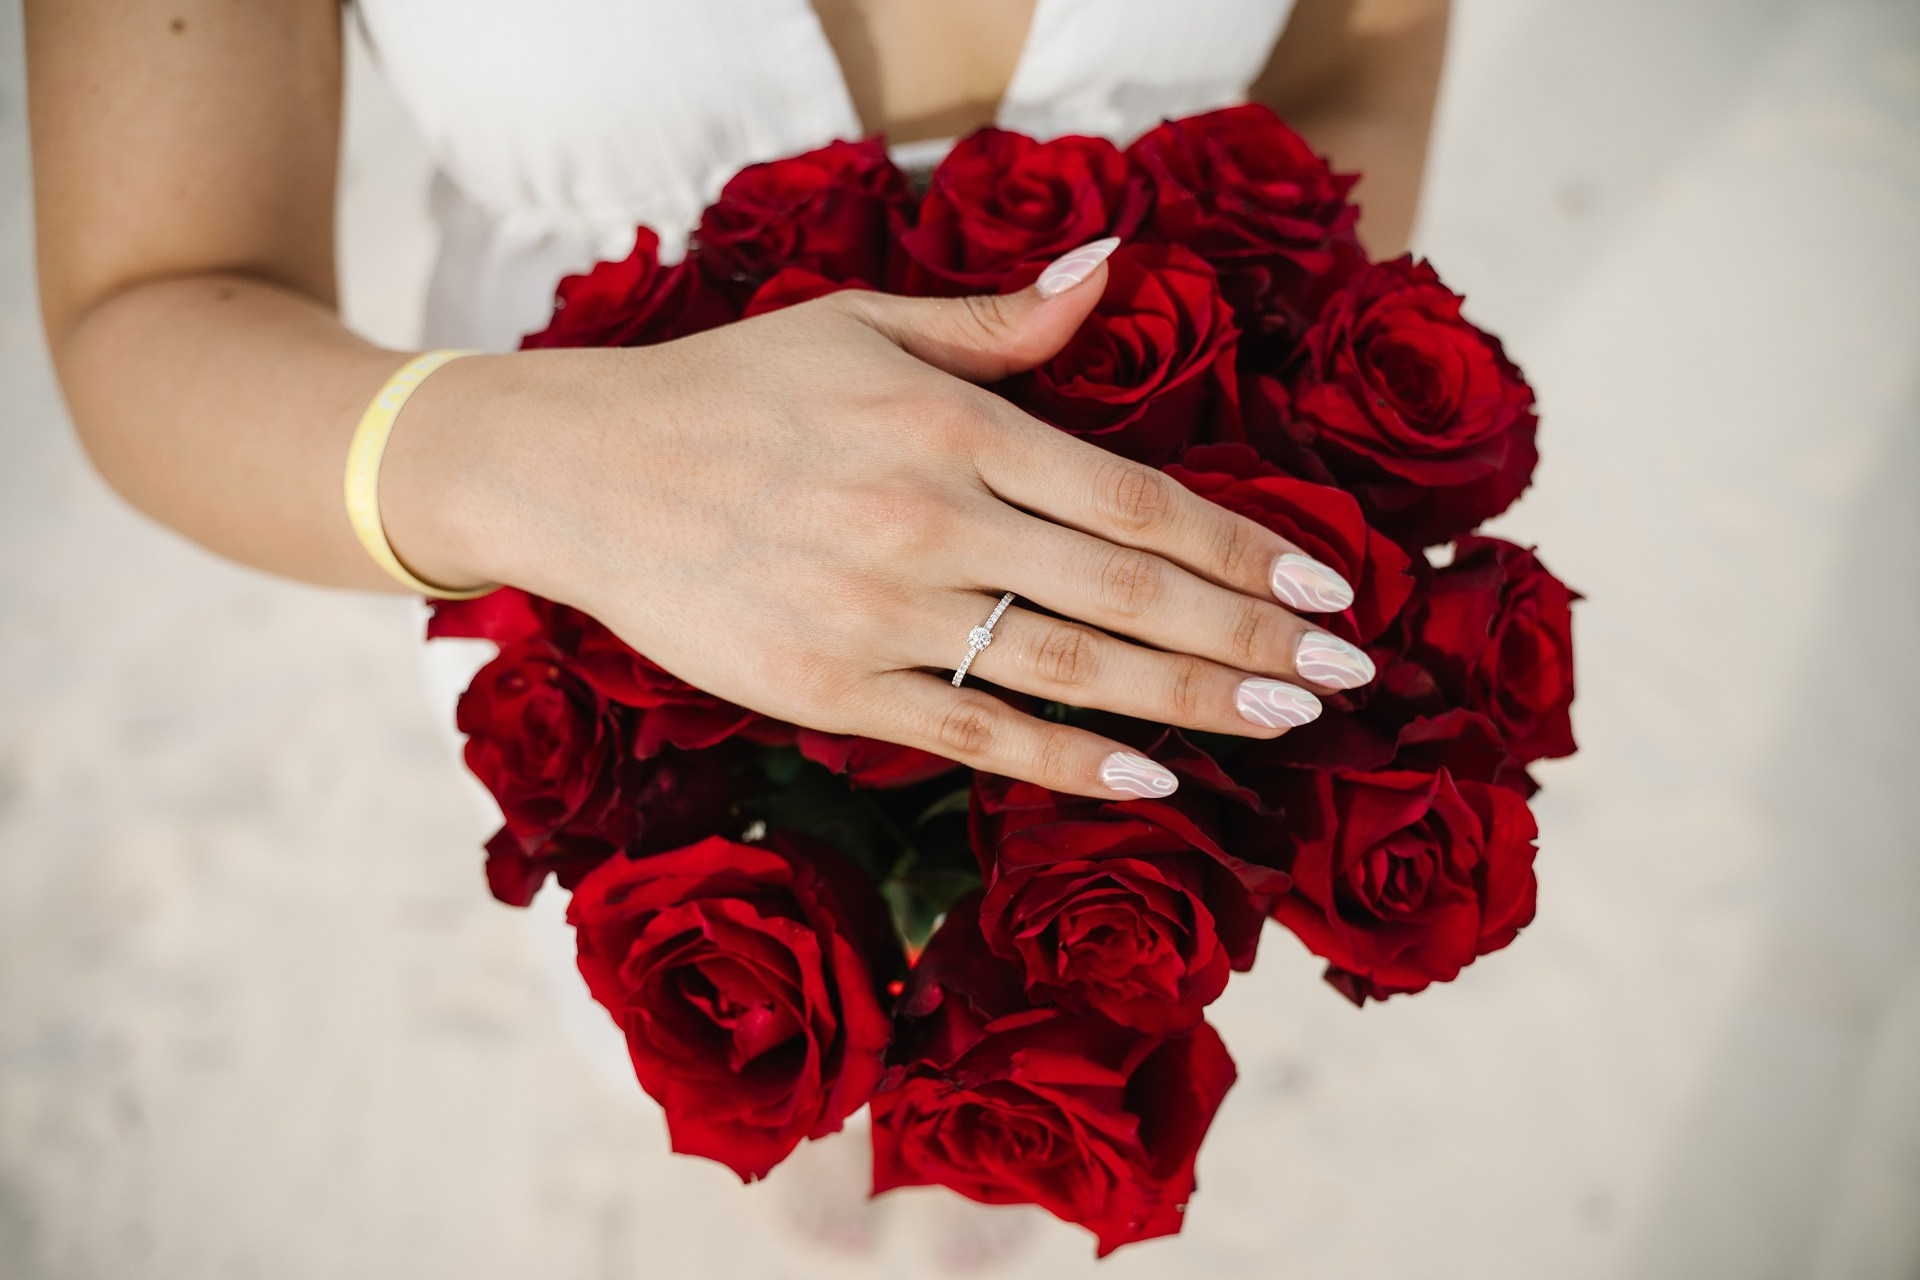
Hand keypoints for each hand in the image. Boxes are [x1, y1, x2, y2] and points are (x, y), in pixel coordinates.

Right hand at [405, 240, 1376, 800]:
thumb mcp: (862, 323)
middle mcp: (929, 517)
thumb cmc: (730, 389)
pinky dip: (1069, 757)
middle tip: (1345, 672)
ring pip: (1070, 664)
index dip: (1241, 546)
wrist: (580, 470)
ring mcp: (879, 611)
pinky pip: (974, 731)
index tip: (1325, 583)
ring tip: (1285, 717)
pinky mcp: (828, 688)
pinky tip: (1152, 778)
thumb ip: (1001, 321)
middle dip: (1250, 633)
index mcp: (948, 422)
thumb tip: (1119, 271)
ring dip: (1193, 697)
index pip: (1133, 496)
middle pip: (1127, 587)